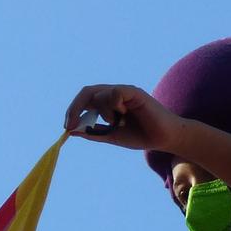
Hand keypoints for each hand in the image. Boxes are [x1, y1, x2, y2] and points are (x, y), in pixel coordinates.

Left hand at [64, 84, 185, 153]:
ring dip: (103, 113)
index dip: (73, 110)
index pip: (84, 100)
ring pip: (100, 95)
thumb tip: (72, 131)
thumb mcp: (112, 136)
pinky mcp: (134, 92)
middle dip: (75, 108)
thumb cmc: (141, 136)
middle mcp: (114, 94)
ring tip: (118, 122)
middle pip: (87, 92)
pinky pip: (115, 92)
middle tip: (70, 125)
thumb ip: (94, 133)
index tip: (67, 127)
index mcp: (108, 103)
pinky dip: (114, 105)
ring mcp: (124, 91)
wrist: (163, 138)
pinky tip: (124, 115)